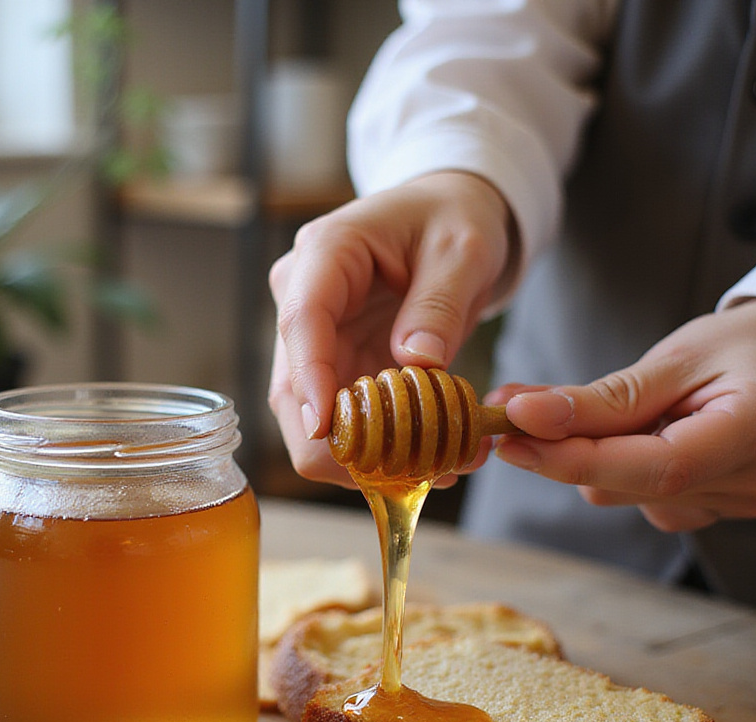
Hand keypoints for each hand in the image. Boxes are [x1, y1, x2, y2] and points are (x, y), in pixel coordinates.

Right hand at [268, 171, 514, 486]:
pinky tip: (427, 459)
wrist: (446, 218)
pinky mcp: (332, 370)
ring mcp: (312, 341)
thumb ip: (440, 303)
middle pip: (292, 388)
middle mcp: (301, 299)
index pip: (302, 321)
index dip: (310, 380)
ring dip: (362, 455)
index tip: (327, 429)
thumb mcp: (463, 249)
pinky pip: (341, 424)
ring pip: (310, 420)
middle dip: (340, 439)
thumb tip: (416, 360)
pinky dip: (378, 450)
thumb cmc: (451, 218)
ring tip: (435, 467)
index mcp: (325, 253)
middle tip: (408, 469)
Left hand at [492, 299, 755, 530]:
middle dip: (566, 450)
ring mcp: (744, 502)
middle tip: (514, 413)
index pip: (655, 466)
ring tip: (599, 412)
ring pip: (631, 496)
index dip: (575, 458)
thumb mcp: (676, 357)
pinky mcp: (723, 509)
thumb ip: (606, 397)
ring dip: (596, 457)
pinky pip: (648, 500)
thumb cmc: (743, 346)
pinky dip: (624, 469)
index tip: (512, 436)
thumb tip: (527, 417)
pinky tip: (642, 435)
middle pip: (634, 485)